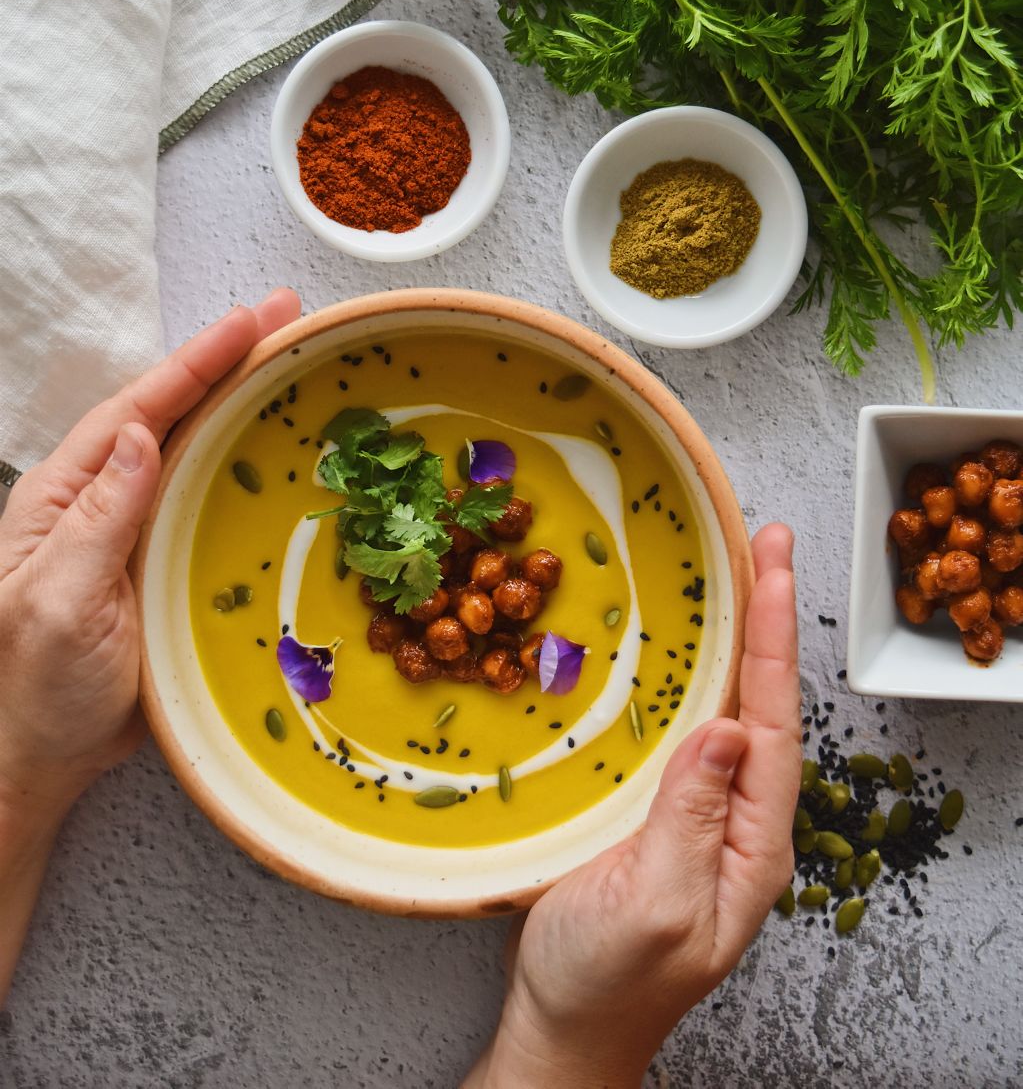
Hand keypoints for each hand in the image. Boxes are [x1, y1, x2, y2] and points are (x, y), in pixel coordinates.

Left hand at [0, 289, 300, 824]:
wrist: (38, 762)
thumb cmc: (32, 688)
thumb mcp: (57, 599)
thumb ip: (99, 518)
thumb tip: (140, 434)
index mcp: (64, 497)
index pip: (138, 410)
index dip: (196, 361)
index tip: (250, 319)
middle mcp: (100, 502)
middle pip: (171, 414)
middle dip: (227, 360)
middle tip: (289, 316)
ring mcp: (134, 534)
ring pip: (195, 450)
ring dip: (242, 404)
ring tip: (293, 360)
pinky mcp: (162, 567)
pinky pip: (209, 501)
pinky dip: (246, 467)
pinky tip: (280, 452)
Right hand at [470, 524, 799, 1088]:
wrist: (563, 1029)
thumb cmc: (605, 982)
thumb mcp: (653, 906)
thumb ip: (691, 819)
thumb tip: (726, 730)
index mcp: (752, 846)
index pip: (774, 725)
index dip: (773, 639)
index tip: (774, 565)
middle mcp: (739, 824)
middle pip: (762, 704)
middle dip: (768, 619)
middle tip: (768, 539)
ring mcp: (702, 818)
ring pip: (728, 709)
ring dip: (736, 637)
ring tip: (740, 569)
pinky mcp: (662, 814)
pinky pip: (689, 729)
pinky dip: (694, 674)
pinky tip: (684, 645)